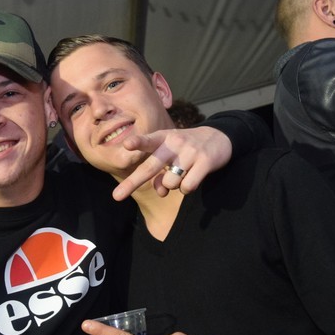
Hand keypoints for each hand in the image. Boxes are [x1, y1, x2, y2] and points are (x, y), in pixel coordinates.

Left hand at [112, 126, 231, 200]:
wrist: (219, 137)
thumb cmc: (186, 149)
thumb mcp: (171, 154)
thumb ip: (160, 172)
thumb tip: (160, 192)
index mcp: (162, 138)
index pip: (148, 140)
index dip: (137, 143)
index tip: (127, 145)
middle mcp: (174, 143)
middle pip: (152, 166)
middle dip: (133, 182)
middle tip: (116, 197)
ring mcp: (190, 152)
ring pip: (170, 183)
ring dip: (172, 186)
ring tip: (182, 174)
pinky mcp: (205, 162)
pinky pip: (187, 187)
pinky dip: (187, 189)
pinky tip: (192, 178)